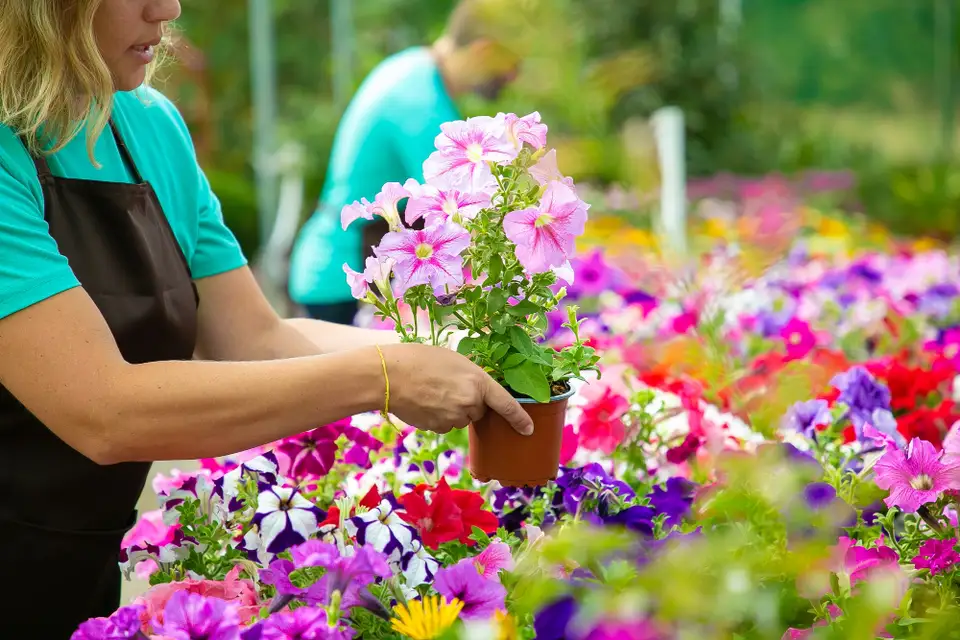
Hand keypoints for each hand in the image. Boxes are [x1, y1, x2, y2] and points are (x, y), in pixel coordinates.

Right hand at [379, 343, 533, 435]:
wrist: (388, 374)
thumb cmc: (419, 359)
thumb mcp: (453, 360)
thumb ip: (470, 378)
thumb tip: (475, 395)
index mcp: (478, 382)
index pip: (506, 405)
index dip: (520, 418)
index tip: (528, 430)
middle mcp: (470, 403)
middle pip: (478, 411)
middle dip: (468, 403)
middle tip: (446, 385)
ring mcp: (453, 418)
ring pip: (460, 419)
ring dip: (452, 410)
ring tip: (431, 391)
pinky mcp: (437, 428)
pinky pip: (444, 425)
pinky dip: (437, 417)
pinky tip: (423, 402)